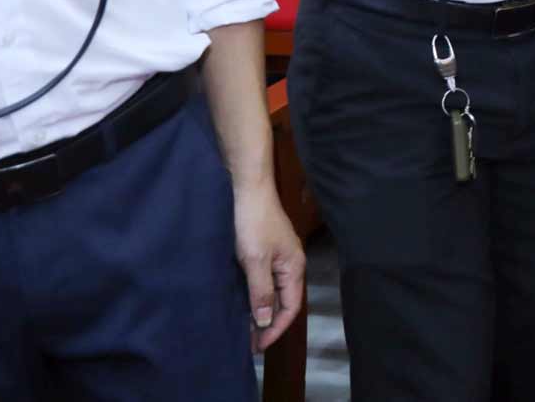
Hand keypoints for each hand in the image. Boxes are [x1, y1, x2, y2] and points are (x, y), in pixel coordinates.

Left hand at [233, 179, 305, 351]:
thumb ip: (261, 292)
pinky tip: (241, 303)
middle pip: (282, 302)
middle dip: (267, 323)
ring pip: (271, 292)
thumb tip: (265, 322)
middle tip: (247, 343)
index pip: (291, 308)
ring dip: (259, 310)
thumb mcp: (255, 261)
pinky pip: (263, 281)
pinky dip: (253, 296)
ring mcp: (277, 257)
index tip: (257, 346)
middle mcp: (289, 265)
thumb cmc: (253, 224)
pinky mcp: (264, 252)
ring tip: (243, 329)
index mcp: (294, 268)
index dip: (275, 329)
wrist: (246, 189)